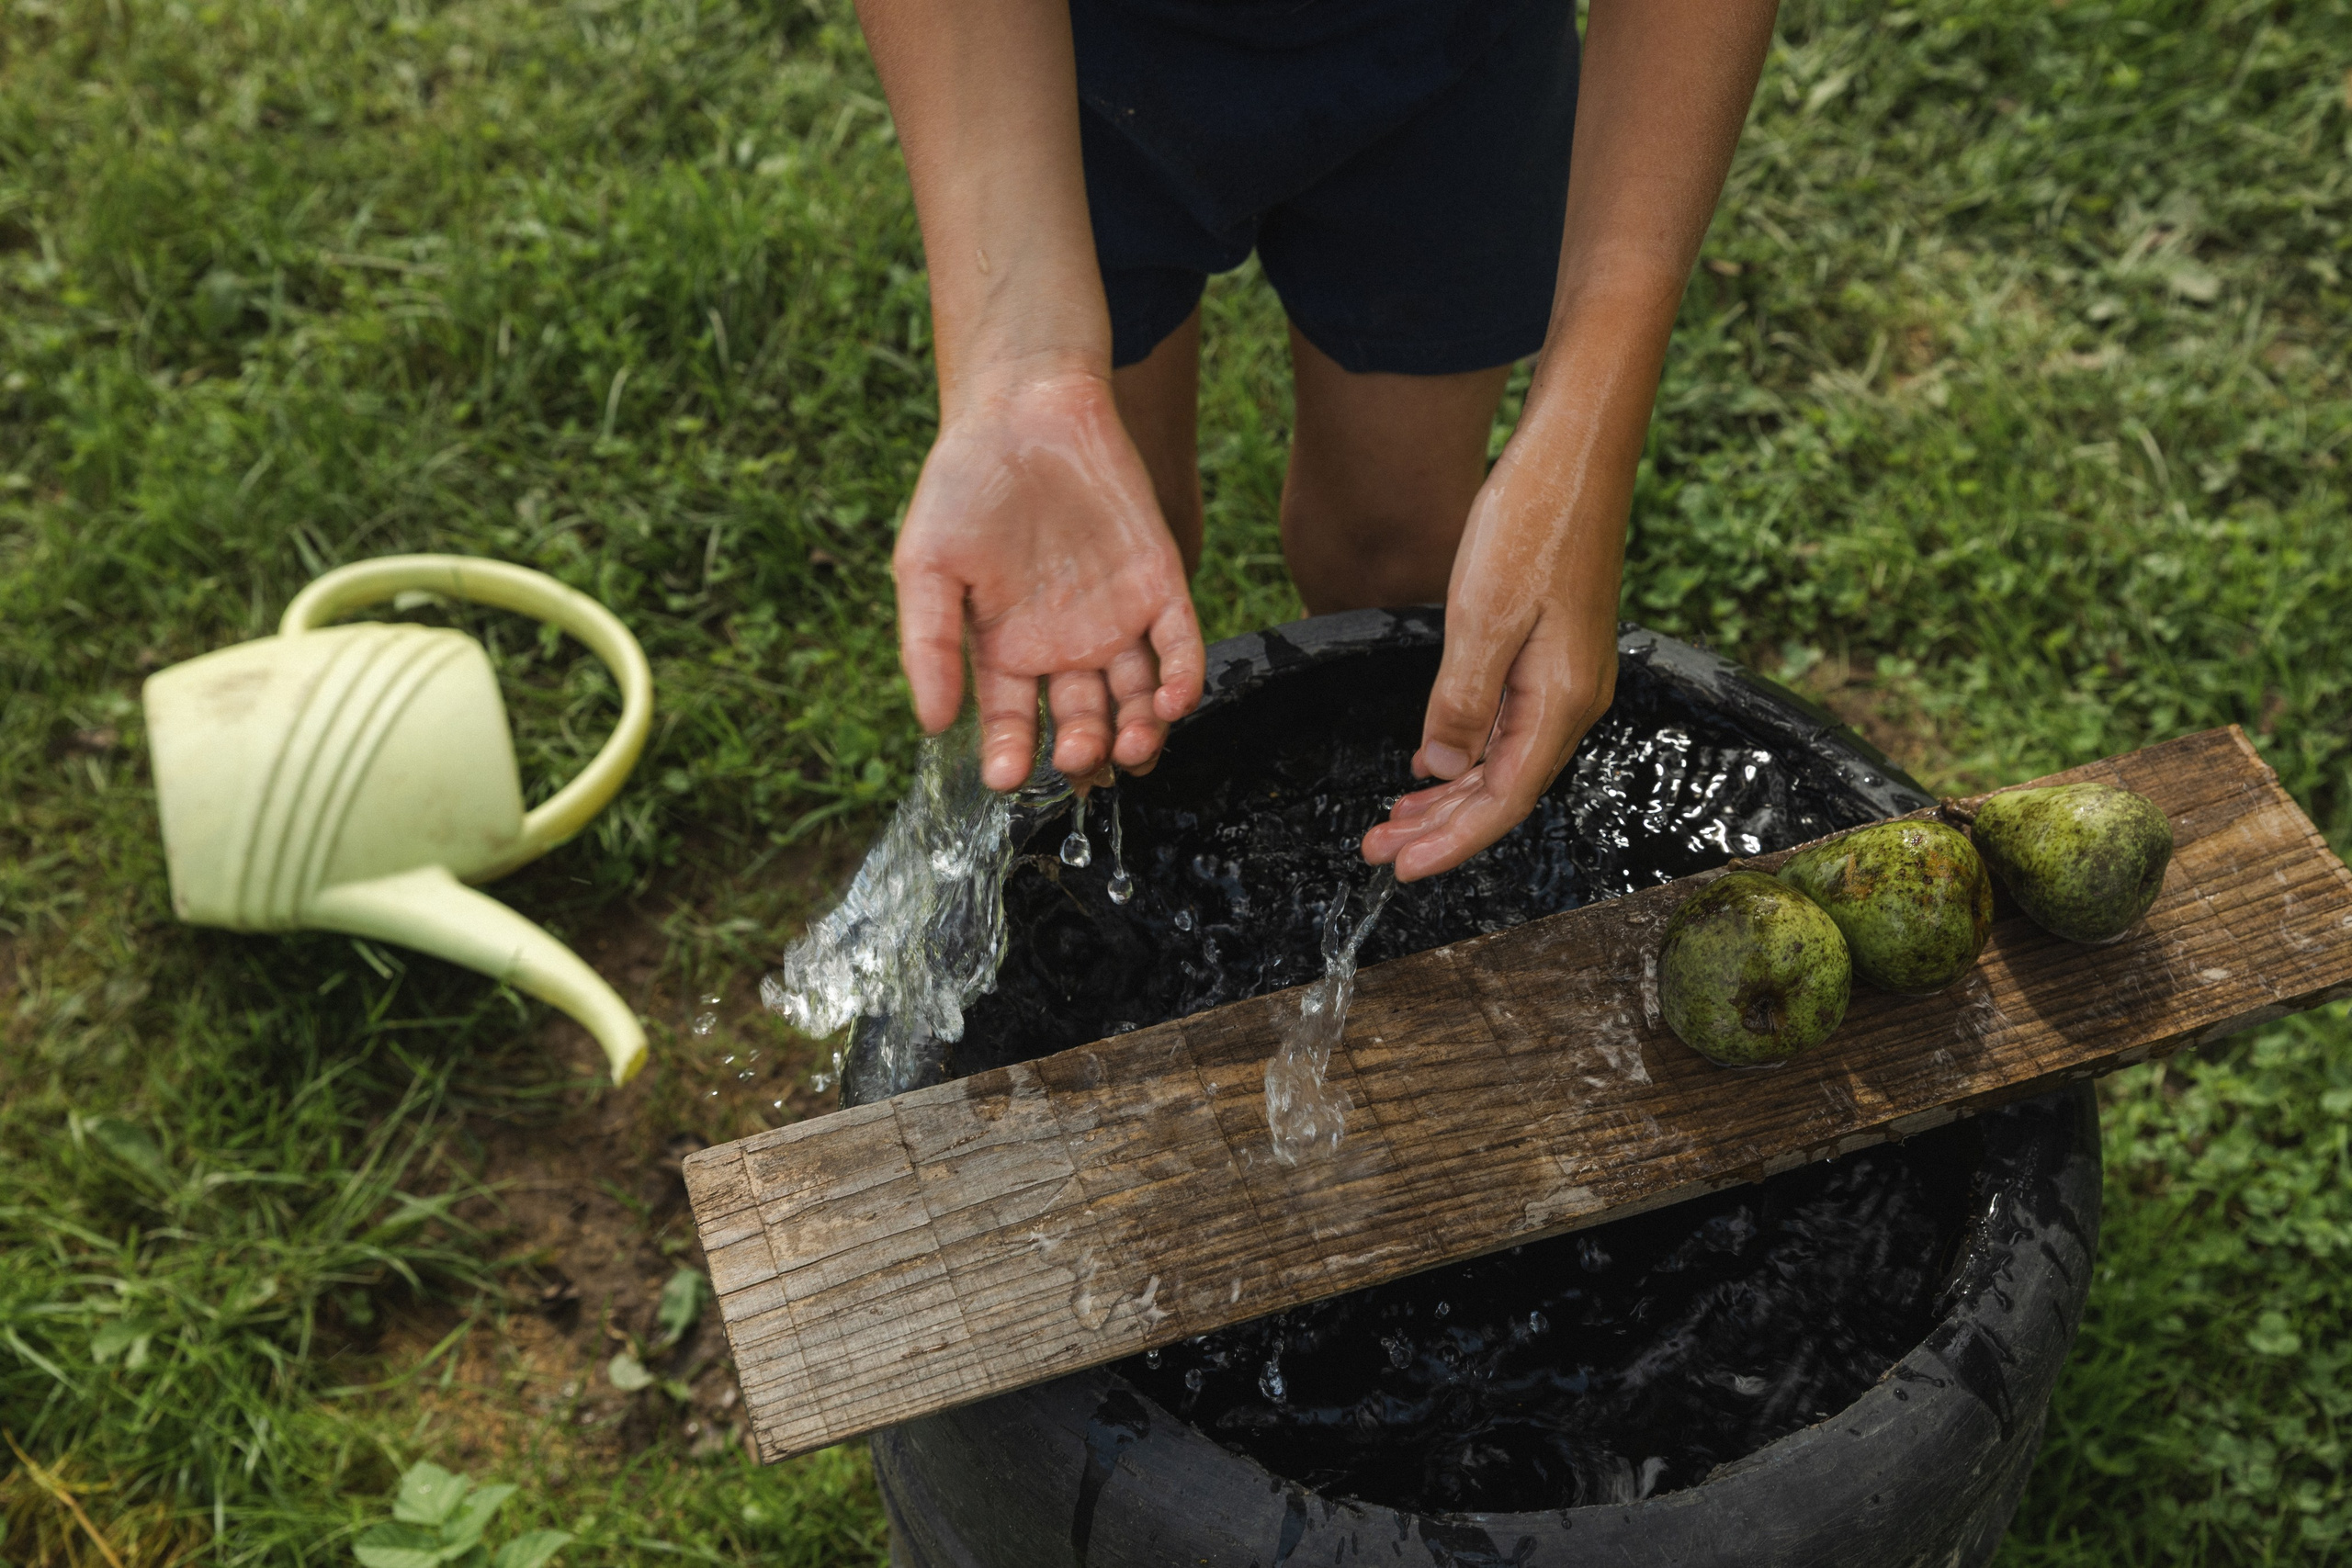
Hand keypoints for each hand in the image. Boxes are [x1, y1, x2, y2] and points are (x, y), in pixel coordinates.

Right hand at [893, 364, 1204, 791]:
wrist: (1025, 409)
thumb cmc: (963, 485)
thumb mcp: (927, 566)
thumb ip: (928, 645)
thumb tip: (930, 725)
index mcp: (1007, 650)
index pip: (1014, 725)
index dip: (1011, 755)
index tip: (1007, 778)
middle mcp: (1066, 647)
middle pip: (1084, 723)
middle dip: (1083, 751)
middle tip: (1078, 760)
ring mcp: (1117, 619)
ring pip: (1137, 700)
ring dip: (1139, 734)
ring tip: (1130, 749)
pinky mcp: (1159, 586)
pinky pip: (1178, 647)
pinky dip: (1180, 680)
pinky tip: (1170, 704)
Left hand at [1360, 439, 1622, 881]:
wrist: (1575, 451)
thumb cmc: (1534, 521)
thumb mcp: (1484, 615)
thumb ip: (1464, 701)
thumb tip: (1443, 769)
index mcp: (1561, 701)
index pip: (1502, 801)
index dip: (1451, 842)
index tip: (1399, 869)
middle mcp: (1572, 700)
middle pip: (1501, 791)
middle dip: (1438, 827)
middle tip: (1376, 849)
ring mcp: (1565, 679)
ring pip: (1501, 761)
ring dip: (1447, 796)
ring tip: (1391, 820)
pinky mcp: (1552, 656)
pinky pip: (1507, 727)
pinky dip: (1465, 754)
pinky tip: (1431, 765)